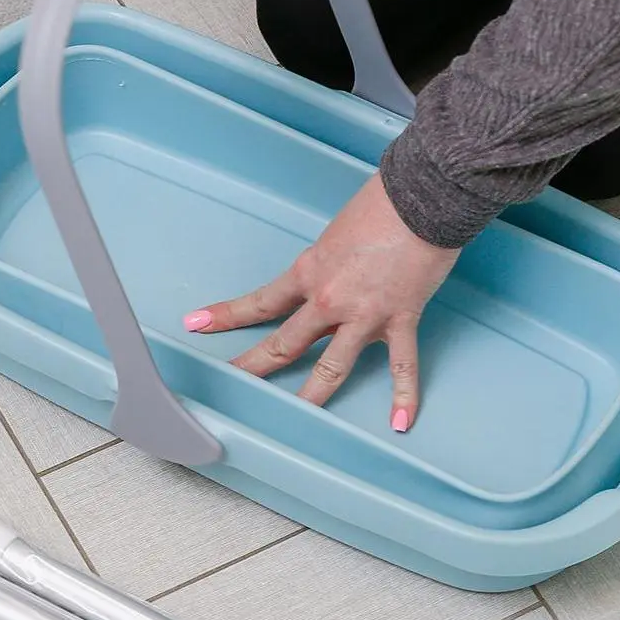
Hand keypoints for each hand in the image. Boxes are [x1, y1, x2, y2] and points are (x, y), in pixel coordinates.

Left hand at [183, 176, 459, 430]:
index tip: (197, 324)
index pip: (260, 302)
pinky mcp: (401, 319)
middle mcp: (328, 300)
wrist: (422, 196)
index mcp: (309, 272)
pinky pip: (403, 366)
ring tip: (297, 417)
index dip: (226, 316)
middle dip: (253, 367)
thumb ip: (329, 261)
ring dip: (312, 397)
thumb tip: (332, 273)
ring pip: (331, 368)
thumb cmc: (383, 203)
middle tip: (231, 384)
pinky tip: (399, 422)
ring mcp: (364, 315)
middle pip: (283, 344)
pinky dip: (404, 396)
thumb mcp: (337, 232)